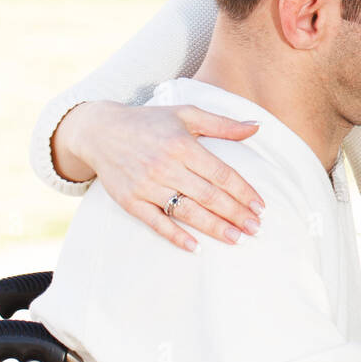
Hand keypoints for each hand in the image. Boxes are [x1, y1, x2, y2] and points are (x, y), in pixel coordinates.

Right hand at [60, 100, 264, 251]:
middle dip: (235, 214)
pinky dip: (176, 236)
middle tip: (255, 228)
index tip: (260, 206)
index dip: (243, 192)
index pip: (221, 174)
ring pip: (187, 211)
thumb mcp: (186, 114)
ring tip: (236, 239)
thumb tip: (257, 127)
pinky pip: (156, 222)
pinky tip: (196, 247)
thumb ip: (222, 124)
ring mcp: (147, 186)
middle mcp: (166, 166)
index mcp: (182, 145)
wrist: (100, 131)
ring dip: (214, 228)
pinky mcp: (131, 201)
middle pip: (208, 196)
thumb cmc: (149, 121)